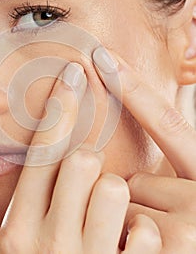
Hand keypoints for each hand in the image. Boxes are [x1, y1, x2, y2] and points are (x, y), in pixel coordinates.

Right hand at [0, 62, 160, 253]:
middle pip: (79, 158)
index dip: (60, 106)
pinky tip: (129, 244)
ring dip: (113, 193)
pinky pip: (148, 229)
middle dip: (84, 159)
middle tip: (82, 173)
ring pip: (112, 186)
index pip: (42, 150)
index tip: (74, 73)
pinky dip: (144, 231)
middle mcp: (51, 242)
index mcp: (18, 231)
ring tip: (104, 212)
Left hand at [92, 46, 195, 252]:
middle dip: (124, 192)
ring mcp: (189, 237)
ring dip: (118, 219)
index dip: (133, 87)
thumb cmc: (183, 227)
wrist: (186, 250)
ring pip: (117, 207)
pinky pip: (113, 232)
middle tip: (144, 218)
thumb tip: (147, 119)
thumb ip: (169, 159)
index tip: (101, 54)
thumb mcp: (185, 189)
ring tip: (138, 242)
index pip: (166, 122)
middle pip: (128, 176)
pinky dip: (116, 244)